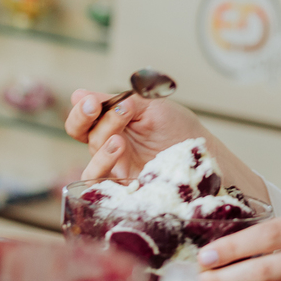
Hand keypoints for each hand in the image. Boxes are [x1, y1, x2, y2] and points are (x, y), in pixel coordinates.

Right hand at [66, 90, 211, 180]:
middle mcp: (108, 143)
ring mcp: (114, 164)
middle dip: (82, 118)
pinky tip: (118, 151)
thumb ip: (118, 101)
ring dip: (99, 141)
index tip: (92, 101)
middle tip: (95, 107)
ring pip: (90, 154)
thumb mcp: (150, 106)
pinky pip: (98, 182)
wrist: (201, 152)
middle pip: (79, 131)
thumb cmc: (177, 127)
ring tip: (119, 137)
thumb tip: (79, 95)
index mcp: (112, 121)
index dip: (81, 108)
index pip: (84, 115)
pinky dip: (102, 166)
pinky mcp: (122, 185)